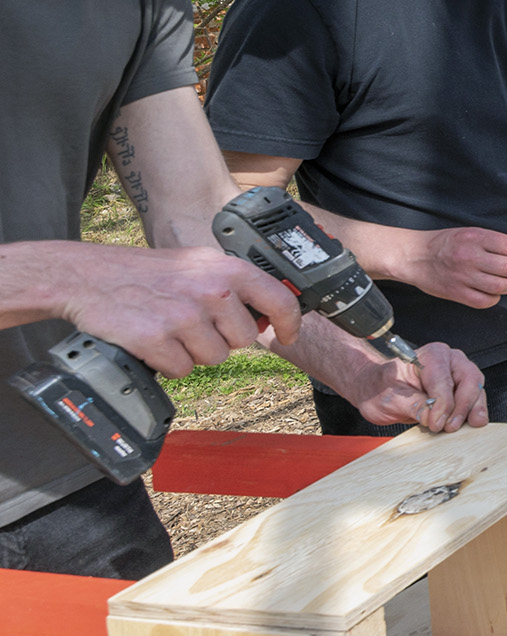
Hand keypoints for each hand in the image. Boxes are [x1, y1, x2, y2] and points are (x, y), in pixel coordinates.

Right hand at [58, 244, 301, 377]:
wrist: (88, 277)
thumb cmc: (147, 274)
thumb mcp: (197, 266)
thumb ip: (234, 286)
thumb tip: (268, 318)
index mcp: (226, 269)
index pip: (280, 300)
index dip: (290, 324)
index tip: (289, 336)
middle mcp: (211, 290)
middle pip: (243, 340)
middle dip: (221, 338)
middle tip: (191, 322)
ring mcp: (184, 315)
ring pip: (214, 358)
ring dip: (193, 351)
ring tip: (169, 328)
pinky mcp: (157, 339)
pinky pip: (182, 369)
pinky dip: (168, 363)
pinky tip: (153, 340)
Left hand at [340, 342, 489, 432]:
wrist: (377, 390)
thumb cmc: (381, 387)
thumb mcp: (391, 399)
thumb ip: (414, 406)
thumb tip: (433, 417)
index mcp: (431, 356)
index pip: (444, 380)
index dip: (442, 404)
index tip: (436, 423)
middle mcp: (449, 361)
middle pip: (469, 380)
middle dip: (464, 405)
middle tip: (451, 426)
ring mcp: (458, 375)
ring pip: (477, 390)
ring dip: (473, 410)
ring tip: (470, 425)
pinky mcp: (461, 391)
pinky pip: (475, 400)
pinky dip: (473, 413)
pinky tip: (469, 424)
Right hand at [404, 227, 506, 308]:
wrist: (414, 256)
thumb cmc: (450, 243)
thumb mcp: (477, 234)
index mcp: (477, 238)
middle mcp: (470, 256)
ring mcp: (463, 277)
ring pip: (502, 287)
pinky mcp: (457, 294)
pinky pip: (487, 301)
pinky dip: (495, 297)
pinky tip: (493, 290)